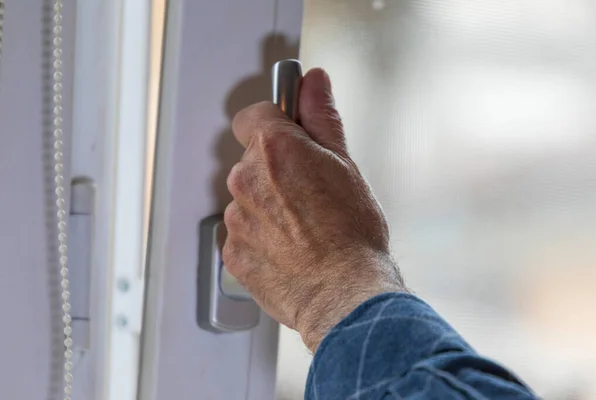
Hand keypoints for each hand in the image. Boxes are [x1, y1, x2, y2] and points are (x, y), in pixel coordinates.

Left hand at [224, 68, 404, 351]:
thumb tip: (312, 82)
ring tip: (305, 227)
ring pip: (248, 200)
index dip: (273, 123)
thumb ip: (321, 117)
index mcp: (274, 149)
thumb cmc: (350, 234)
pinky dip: (262, 238)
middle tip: (311, 192)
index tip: (289, 133)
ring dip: (268, 206)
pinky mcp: (233, 253)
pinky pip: (244, 235)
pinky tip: (291, 249)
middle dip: (276, 170)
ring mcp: (235, 219)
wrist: (343, 294)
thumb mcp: (345, 163)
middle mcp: (245, 180)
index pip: (253, 116)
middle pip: (253, 161)